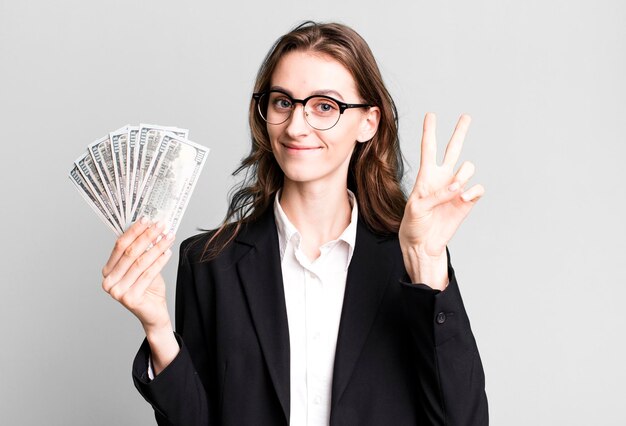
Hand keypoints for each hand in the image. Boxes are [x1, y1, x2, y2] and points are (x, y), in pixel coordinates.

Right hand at [101, 218, 174, 332]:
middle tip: (161, 225)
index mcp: (107, 271)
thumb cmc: (148, 289)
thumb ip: (142, 251)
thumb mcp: (143, 267)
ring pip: (141, 262)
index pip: (120, 246)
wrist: (154, 313)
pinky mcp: (129, 298)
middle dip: (148, 236)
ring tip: (169, 237)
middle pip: (130, 252)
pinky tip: (168, 251)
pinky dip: (160, 261)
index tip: (147, 219)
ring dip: (157, 246)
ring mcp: (117, 291)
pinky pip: (148, 274)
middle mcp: (108, 281)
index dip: (134, 231)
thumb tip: (150, 226)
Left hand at [399, 113, 483, 286]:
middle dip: (460, 132)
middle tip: (466, 117)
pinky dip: (473, 191)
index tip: (431, 115)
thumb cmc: (414, 224)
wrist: (423, 243)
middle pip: (453, 148)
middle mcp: (443, 177)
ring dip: (464, 174)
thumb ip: (436, 195)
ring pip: (469, 167)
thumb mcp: (417, 208)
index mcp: (426, 175)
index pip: (429, 148)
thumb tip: (458, 187)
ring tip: (456, 189)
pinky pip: (478, 188)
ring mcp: (457, 188)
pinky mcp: (467, 201)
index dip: (429, 131)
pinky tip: (463, 199)